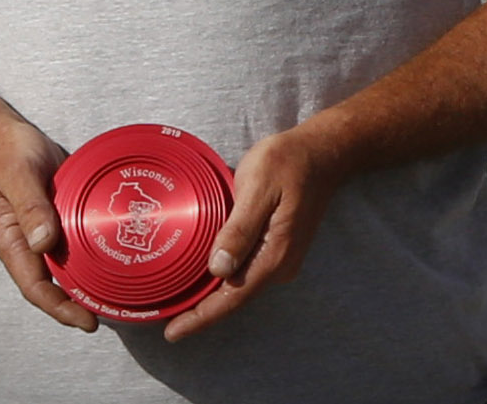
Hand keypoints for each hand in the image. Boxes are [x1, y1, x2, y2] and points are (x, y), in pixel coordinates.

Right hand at [0, 115, 97, 333]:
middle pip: (53, 284)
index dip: (60, 307)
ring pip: (65, 264)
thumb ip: (29, 205)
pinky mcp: (57, 215)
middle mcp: (27, 242)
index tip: (86, 320)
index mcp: (11, 241)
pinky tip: (112, 251)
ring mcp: (42, 230)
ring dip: (87, 279)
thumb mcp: (17, 174)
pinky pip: (73, 239)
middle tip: (112, 310)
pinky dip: (90, 250)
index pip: (35, 287)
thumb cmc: (2, 151)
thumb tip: (43, 241)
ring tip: (117, 291)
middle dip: (79, 302)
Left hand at [163, 124, 341, 341]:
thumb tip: (218, 269)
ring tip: (178, 301)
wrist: (321, 153)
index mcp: (274, 255)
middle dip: (201, 310)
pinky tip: (203, 274)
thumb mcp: (258, 187)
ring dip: (210, 294)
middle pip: (233, 297)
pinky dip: (223, 277)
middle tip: (166, 316)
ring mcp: (280, 258)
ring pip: (239, 285)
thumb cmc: (287, 163)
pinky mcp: (278, 248)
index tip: (173, 333)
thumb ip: (239, 229)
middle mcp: (279, 265)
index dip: (200, 318)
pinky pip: (245, 270)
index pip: (232, 298)